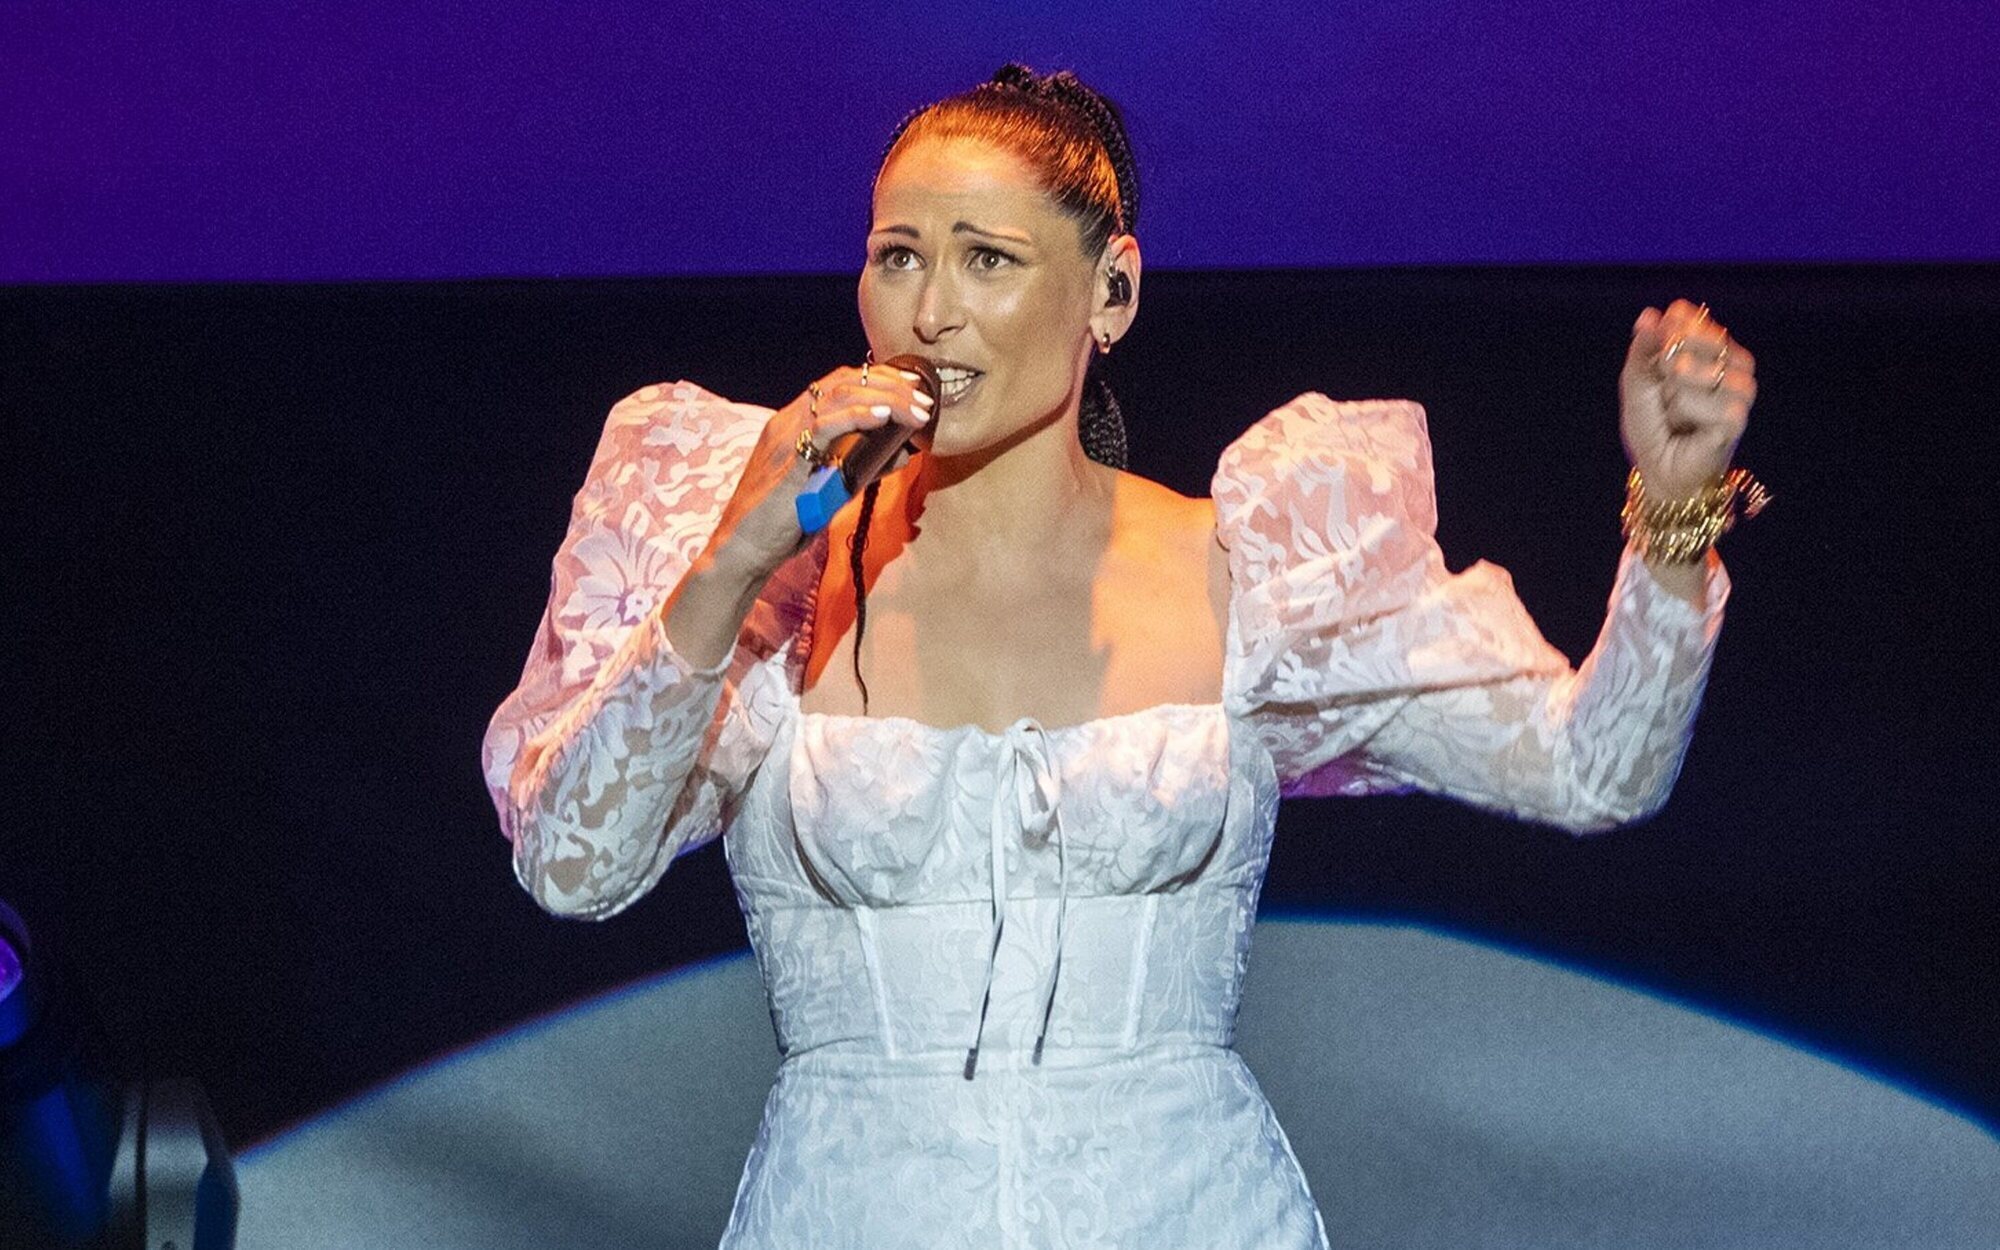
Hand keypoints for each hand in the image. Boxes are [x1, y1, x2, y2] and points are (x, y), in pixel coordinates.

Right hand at [705, 362, 934, 577]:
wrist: (744, 548)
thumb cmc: (784, 521)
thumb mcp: (832, 488)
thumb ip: (863, 467)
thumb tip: (902, 453)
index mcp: (794, 421)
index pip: (840, 382)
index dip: (879, 379)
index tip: (913, 388)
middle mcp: (788, 419)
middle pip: (844, 381)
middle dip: (891, 385)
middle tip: (925, 399)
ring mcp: (786, 435)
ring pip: (840, 396)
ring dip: (886, 399)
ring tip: (917, 411)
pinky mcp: (790, 457)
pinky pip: (826, 425)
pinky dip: (859, 417)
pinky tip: (885, 417)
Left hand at [1619, 299, 1756, 500]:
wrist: (1659, 469)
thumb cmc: (1652, 425)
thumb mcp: (1638, 382)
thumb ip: (1644, 348)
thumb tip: (1650, 315)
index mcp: (1711, 348)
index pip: (1690, 320)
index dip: (1667, 334)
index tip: (1657, 360)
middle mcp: (1733, 363)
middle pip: (1695, 340)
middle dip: (1668, 370)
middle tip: (1666, 396)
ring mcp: (1741, 389)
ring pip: (1701, 371)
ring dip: (1676, 396)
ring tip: (1677, 414)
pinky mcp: (1740, 417)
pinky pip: (1710, 403)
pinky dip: (1688, 415)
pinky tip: (1689, 426)